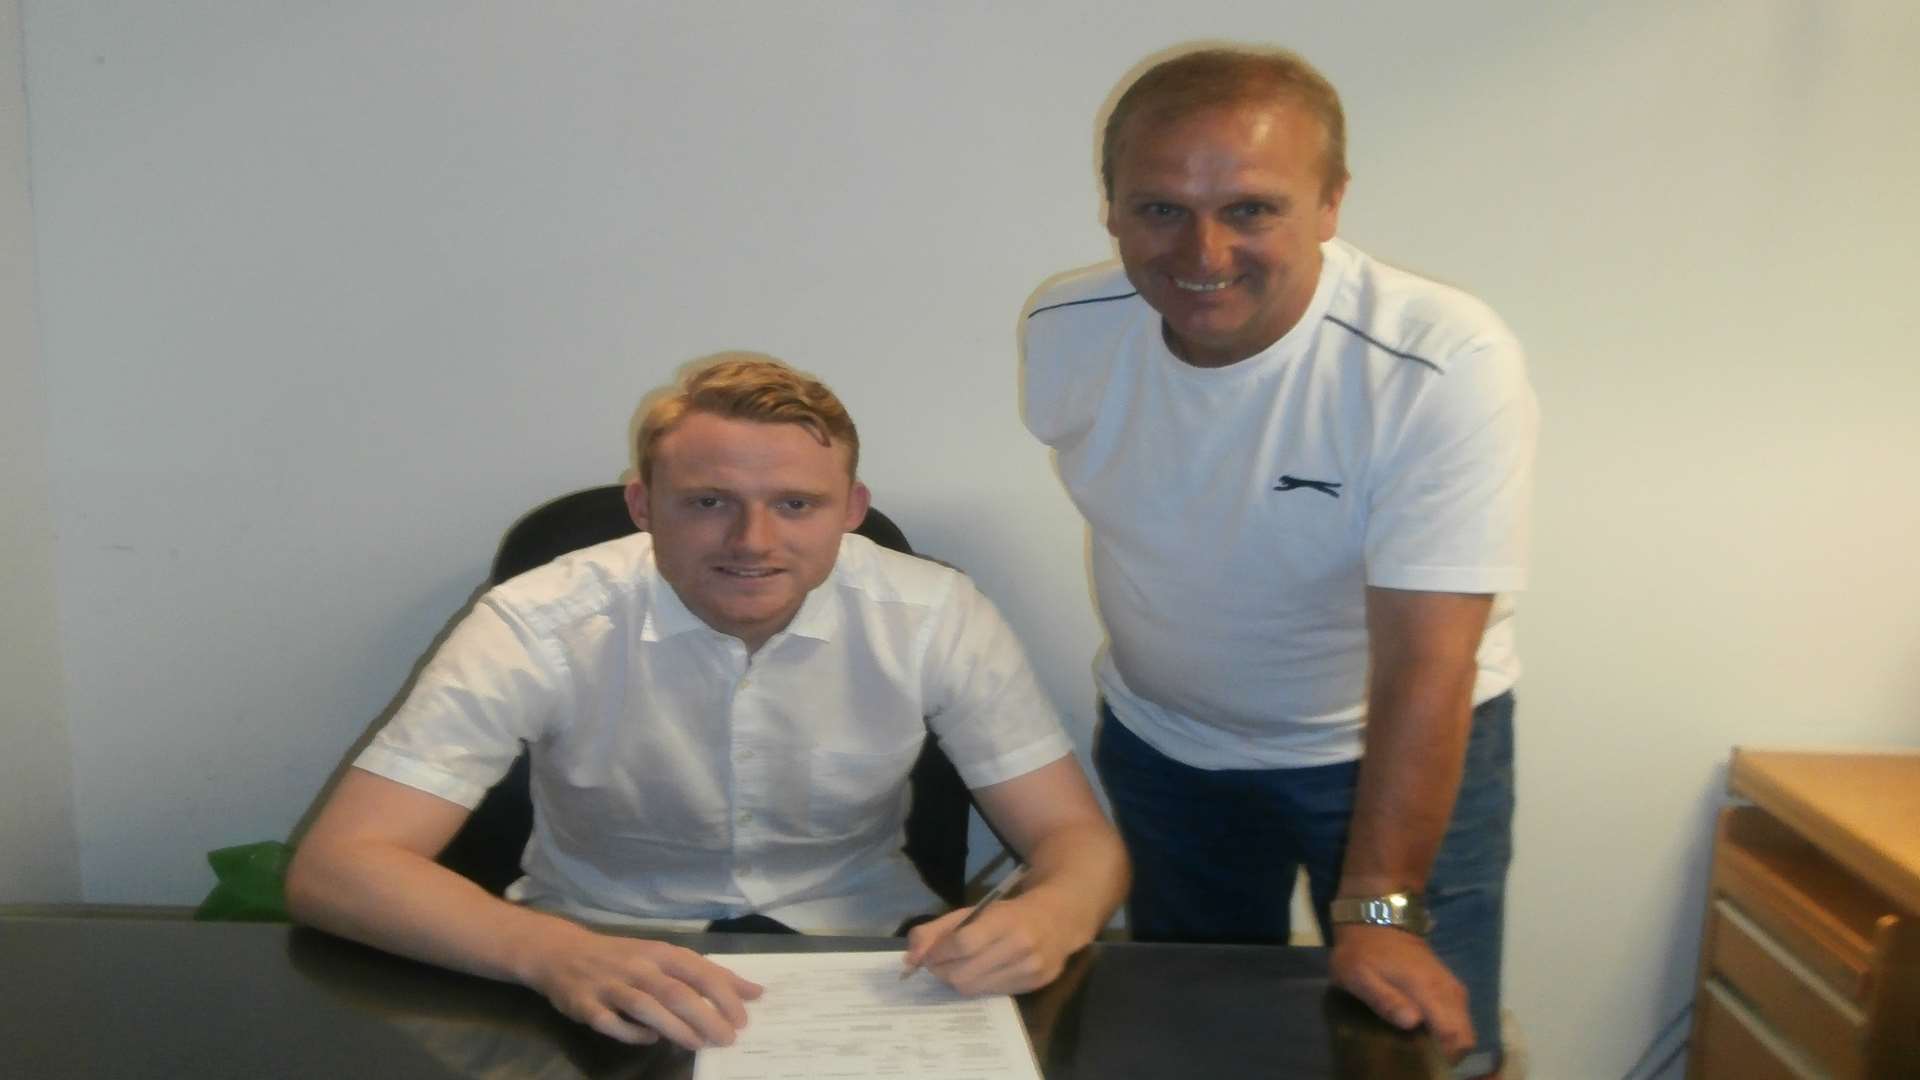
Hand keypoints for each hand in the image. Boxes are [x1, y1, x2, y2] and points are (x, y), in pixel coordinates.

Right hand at [518, 923, 763, 1049]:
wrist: (562, 953)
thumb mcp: (665, 957)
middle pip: (677, 992)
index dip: (723, 994)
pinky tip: (651, 1040)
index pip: (699, 971)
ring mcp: (610, 985)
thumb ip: (707, 975)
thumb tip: (754, 993)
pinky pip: (612, 1023)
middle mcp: (637, 966)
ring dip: (676, 1028)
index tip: (743, 1018)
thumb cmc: (625, 957)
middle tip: (727, 1039)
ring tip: (698, 1044)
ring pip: (647, 1008)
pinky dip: (633, 1034)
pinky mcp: (586, 1005)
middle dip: (705, 1017)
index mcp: (660, 952)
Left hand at [902, 896, 1074, 994]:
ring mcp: (1030, 969)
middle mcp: (1020, 946)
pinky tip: (980, 973)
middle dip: (943, 971)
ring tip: (957, 968)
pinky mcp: (1035, 986)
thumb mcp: (973, 911)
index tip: (926, 956)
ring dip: (957, 980)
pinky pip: (991, 994)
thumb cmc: (1009, 913)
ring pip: (975, 988)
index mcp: (1003, 920)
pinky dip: (978, 985)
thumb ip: (937, 930)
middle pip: (964, 973)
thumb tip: (910, 958)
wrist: (1059, 919)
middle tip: (939, 964)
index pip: (961, 944)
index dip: (937, 954)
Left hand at [1329, 923, 1473, 1061]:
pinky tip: (1426, 1031)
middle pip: (1466, 1035)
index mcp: (1428, 990)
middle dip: (1450, 1053)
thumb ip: (1385, 1000)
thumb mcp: (1359, 976)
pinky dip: (1449, 1028)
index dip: (1446, 1057)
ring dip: (1449, 1041)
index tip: (1424, 1064)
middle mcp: (1447, 990)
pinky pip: (1459, 1014)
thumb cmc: (1363, 950)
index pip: (1456, 1035)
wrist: (1376, 915)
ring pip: (1465, 1026)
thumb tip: (1413, 1023)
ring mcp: (1450, 985)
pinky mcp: (1448, 983)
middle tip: (1421, 1059)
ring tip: (1421, 1046)